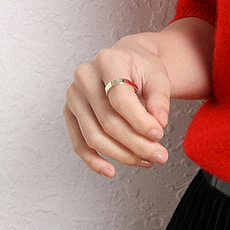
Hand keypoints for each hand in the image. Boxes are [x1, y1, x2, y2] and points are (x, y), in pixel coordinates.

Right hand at [64, 33, 171, 177]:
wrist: (126, 60)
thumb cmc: (142, 66)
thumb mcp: (158, 74)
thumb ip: (160, 97)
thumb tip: (159, 122)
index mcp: (108, 60)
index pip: (120, 98)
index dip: (140, 120)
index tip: (159, 134)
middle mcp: (85, 76)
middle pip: (108, 121)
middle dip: (135, 143)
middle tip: (158, 155)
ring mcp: (74, 96)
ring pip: (94, 136)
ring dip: (121, 154)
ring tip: (145, 160)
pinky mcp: (69, 113)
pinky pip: (79, 143)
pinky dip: (94, 160)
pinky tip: (111, 170)